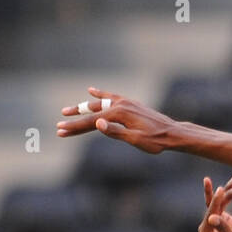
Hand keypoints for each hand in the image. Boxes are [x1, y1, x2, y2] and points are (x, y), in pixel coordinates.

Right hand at [56, 86, 176, 153]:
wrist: (172, 133)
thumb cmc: (155, 140)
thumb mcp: (135, 140)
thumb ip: (115, 132)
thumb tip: (97, 123)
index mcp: (118, 115)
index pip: (91, 122)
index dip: (75, 127)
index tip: (60, 131)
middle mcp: (120, 105)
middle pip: (92, 113)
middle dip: (75, 120)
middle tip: (59, 126)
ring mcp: (125, 102)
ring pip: (99, 105)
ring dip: (83, 108)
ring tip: (68, 111)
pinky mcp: (130, 104)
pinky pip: (111, 97)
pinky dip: (100, 95)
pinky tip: (91, 91)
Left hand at [197, 175, 231, 231]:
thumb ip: (224, 230)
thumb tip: (211, 218)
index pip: (209, 215)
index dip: (215, 202)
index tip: (221, 190)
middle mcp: (206, 228)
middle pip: (212, 205)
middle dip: (223, 193)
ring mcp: (213, 221)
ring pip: (219, 201)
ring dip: (229, 190)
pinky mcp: (222, 216)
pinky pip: (224, 201)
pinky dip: (230, 192)